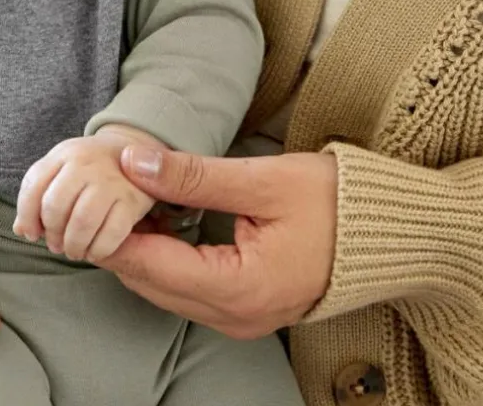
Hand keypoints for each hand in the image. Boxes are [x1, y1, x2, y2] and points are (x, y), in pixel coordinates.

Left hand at [14, 126, 160, 261]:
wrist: (138, 151)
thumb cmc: (91, 169)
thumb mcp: (63, 170)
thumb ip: (39, 195)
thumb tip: (22, 230)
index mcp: (65, 154)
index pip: (33, 187)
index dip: (27, 217)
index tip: (33, 233)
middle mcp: (87, 162)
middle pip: (55, 206)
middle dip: (52, 234)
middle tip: (57, 245)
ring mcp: (112, 180)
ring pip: (82, 222)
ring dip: (73, 245)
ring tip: (74, 250)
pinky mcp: (133, 199)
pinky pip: (111, 234)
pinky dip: (98, 250)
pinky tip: (95, 251)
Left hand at [98, 148, 337, 339]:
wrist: (390, 231)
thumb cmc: (335, 202)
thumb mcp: (262, 180)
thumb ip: (193, 176)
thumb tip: (135, 162)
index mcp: (240, 289)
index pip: (152, 265)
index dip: (114, 229)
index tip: (92, 192)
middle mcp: (235, 317)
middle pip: (152, 283)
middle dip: (121, 239)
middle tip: (103, 190)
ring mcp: (241, 319)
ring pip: (166, 290)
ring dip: (142, 249)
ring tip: (129, 198)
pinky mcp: (246, 309)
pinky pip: (189, 290)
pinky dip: (166, 258)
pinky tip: (162, 220)